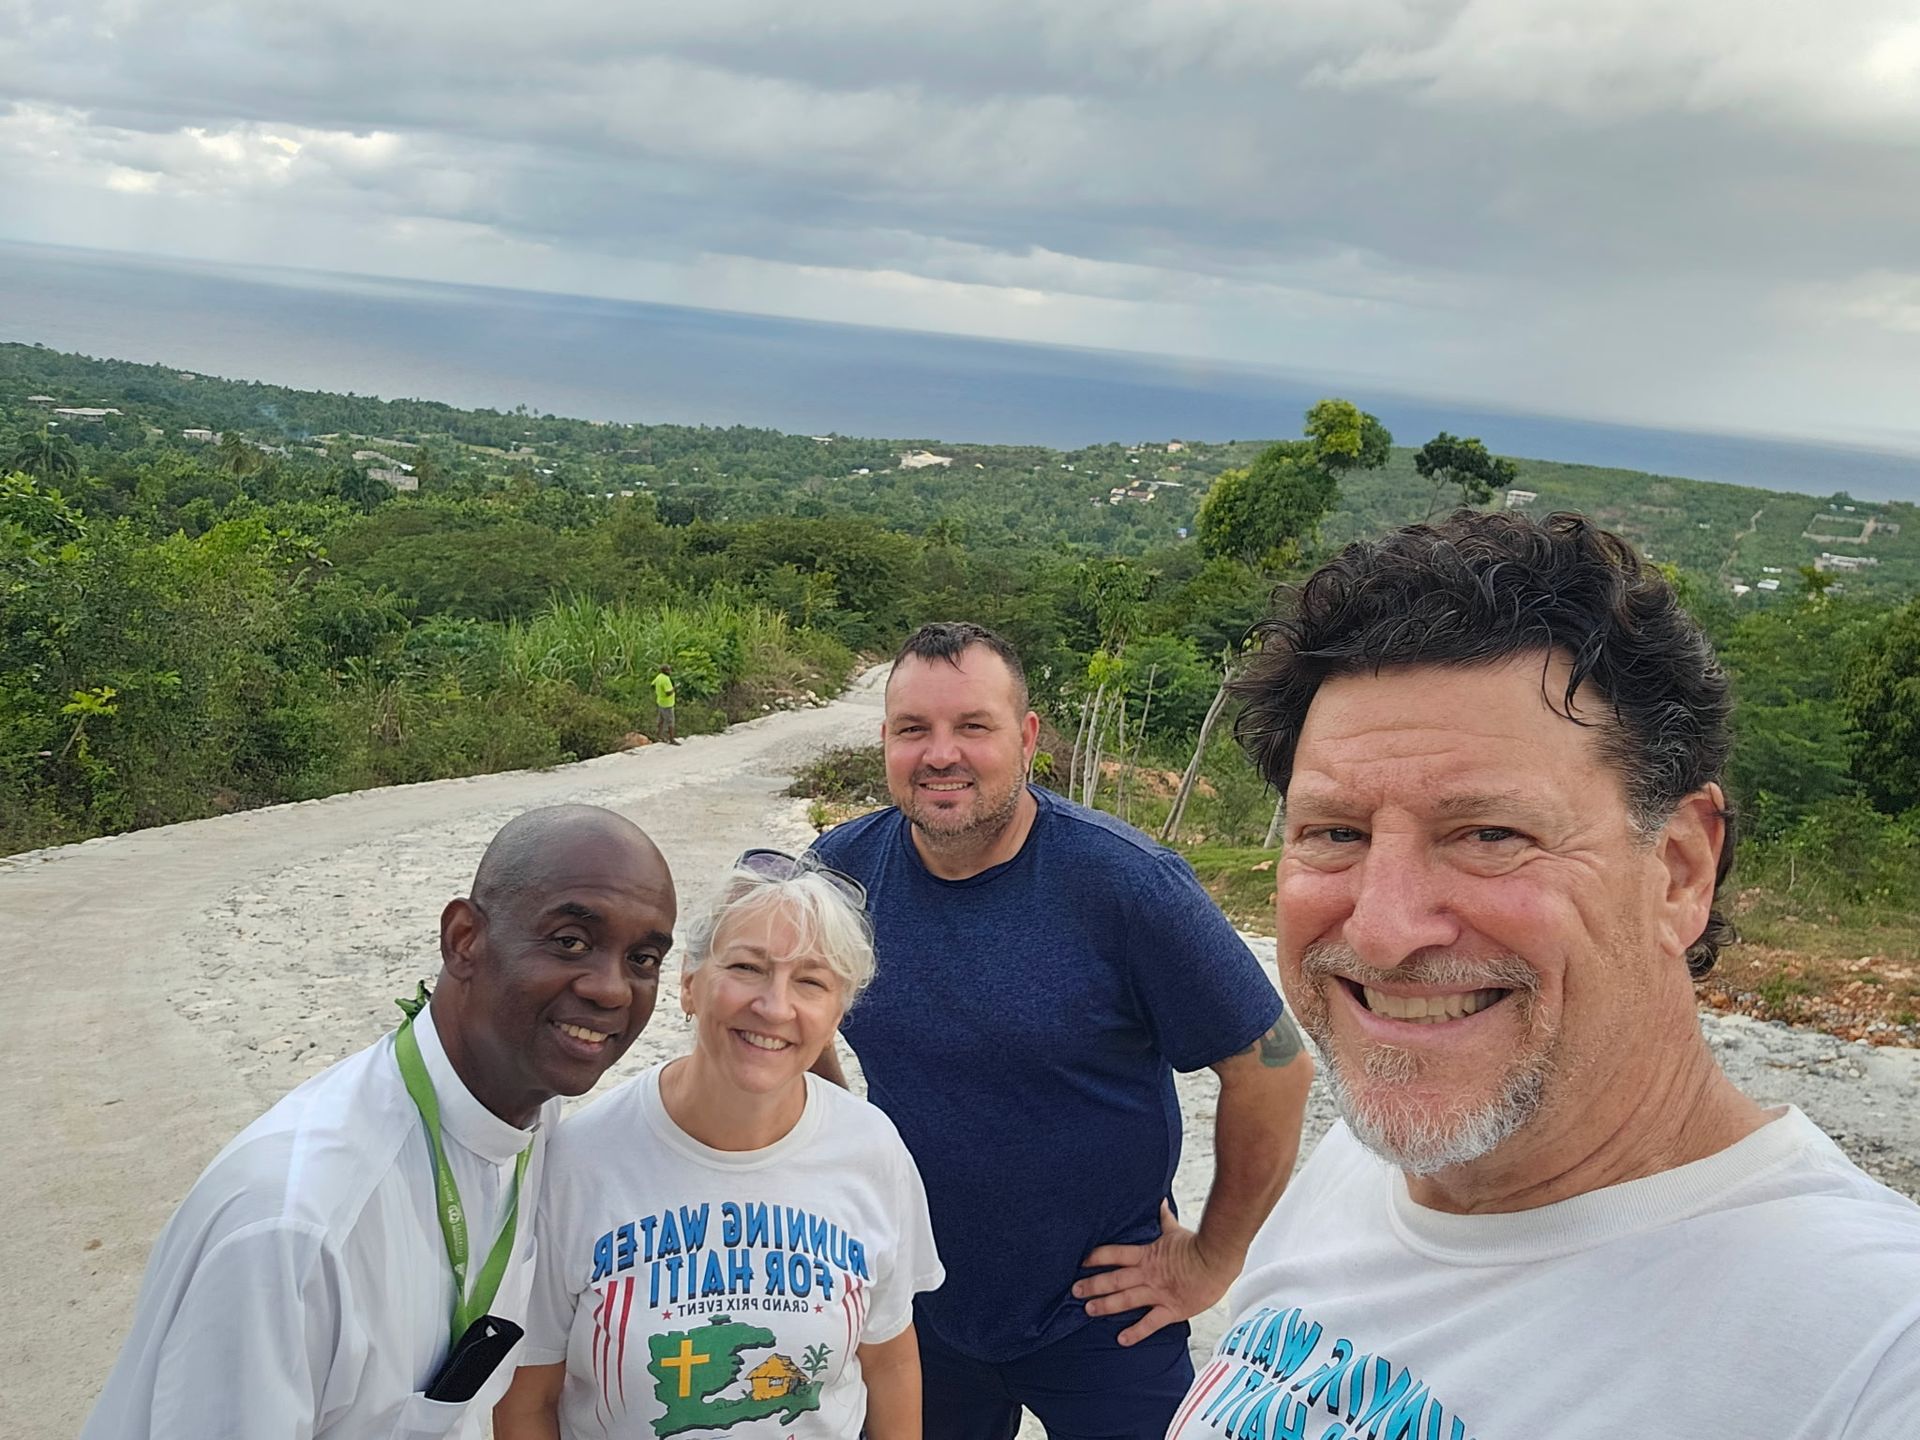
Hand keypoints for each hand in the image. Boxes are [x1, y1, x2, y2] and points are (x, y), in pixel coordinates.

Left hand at [1073, 1200, 1238, 1346]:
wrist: (1217, 1261)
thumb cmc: (1198, 1246)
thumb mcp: (1175, 1230)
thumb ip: (1164, 1218)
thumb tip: (1160, 1200)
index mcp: (1147, 1255)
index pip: (1115, 1254)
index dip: (1096, 1257)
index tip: (1081, 1262)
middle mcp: (1148, 1275)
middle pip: (1114, 1279)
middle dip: (1093, 1284)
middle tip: (1074, 1291)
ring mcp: (1158, 1293)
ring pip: (1126, 1300)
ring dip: (1106, 1305)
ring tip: (1089, 1310)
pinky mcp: (1171, 1309)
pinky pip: (1150, 1323)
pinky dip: (1135, 1332)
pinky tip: (1122, 1339)